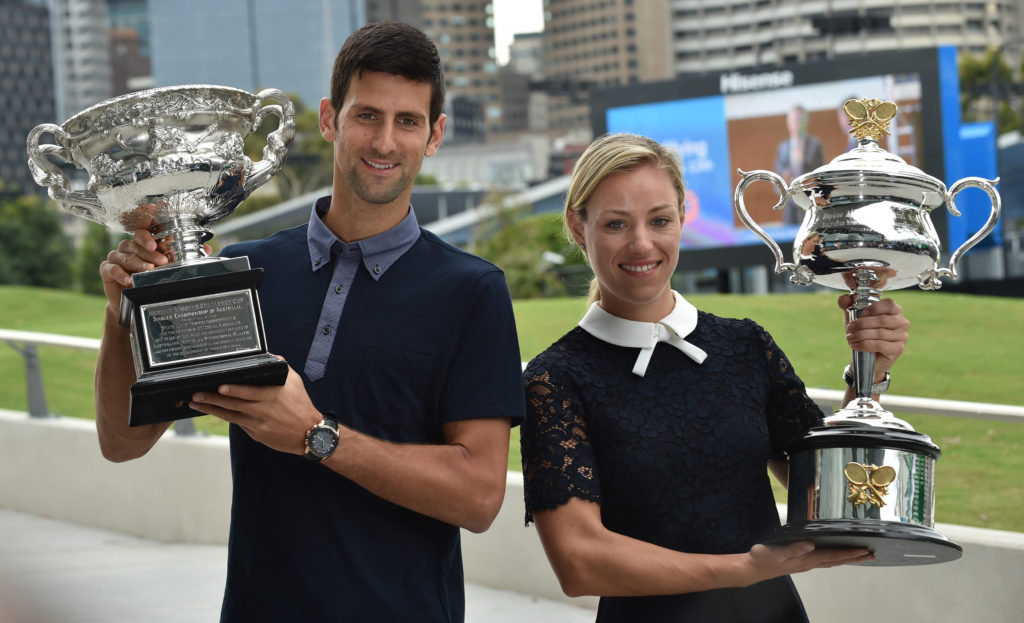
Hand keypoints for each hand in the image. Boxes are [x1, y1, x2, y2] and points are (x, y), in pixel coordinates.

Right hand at [99, 229, 168, 310]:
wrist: (130, 301)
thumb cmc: (144, 282)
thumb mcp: (157, 272)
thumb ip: (162, 262)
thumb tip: (172, 255)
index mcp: (138, 246)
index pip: (140, 235)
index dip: (147, 238)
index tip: (156, 246)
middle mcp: (125, 249)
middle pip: (134, 246)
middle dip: (149, 254)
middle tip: (161, 261)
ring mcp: (114, 258)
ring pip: (125, 257)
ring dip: (138, 263)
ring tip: (148, 269)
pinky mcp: (106, 270)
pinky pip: (112, 269)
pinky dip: (121, 274)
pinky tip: (128, 280)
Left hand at [189, 362, 321, 454]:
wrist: (309, 434)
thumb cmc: (301, 405)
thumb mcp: (295, 383)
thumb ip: (281, 368)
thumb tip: (270, 355)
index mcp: (272, 396)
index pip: (249, 393)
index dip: (234, 391)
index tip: (219, 387)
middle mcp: (263, 411)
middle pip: (234, 405)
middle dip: (213, 400)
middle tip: (196, 395)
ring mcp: (258, 425)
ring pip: (231, 416)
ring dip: (212, 410)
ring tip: (196, 404)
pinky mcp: (256, 435)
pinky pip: (239, 424)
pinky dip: (225, 418)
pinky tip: (213, 412)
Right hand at [747, 541, 873, 581]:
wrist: (753, 569)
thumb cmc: (763, 558)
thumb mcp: (777, 551)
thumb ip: (794, 548)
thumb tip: (810, 544)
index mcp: (807, 558)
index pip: (833, 555)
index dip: (850, 553)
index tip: (865, 550)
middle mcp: (809, 562)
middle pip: (837, 560)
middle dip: (854, 557)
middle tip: (871, 555)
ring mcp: (805, 563)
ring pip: (831, 561)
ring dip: (846, 559)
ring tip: (859, 556)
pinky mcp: (800, 562)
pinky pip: (823, 561)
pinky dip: (834, 559)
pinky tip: (835, 558)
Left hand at [837, 295, 908, 375]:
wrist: (866, 357)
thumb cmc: (864, 333)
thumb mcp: (854, 317)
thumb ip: (848, 305)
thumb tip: (844, 299)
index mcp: (894, 311)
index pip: (889, 304)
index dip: (874, 308)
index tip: (861, 313)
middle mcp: (902, 322)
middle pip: (883, 320)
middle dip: (862, 324)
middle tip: (849, 328)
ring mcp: (902, 336)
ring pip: (880, 333)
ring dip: (861, 335)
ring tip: (850, 337)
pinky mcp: (898, 349)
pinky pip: (880, 345)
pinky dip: (864, 345)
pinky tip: (855, 345)